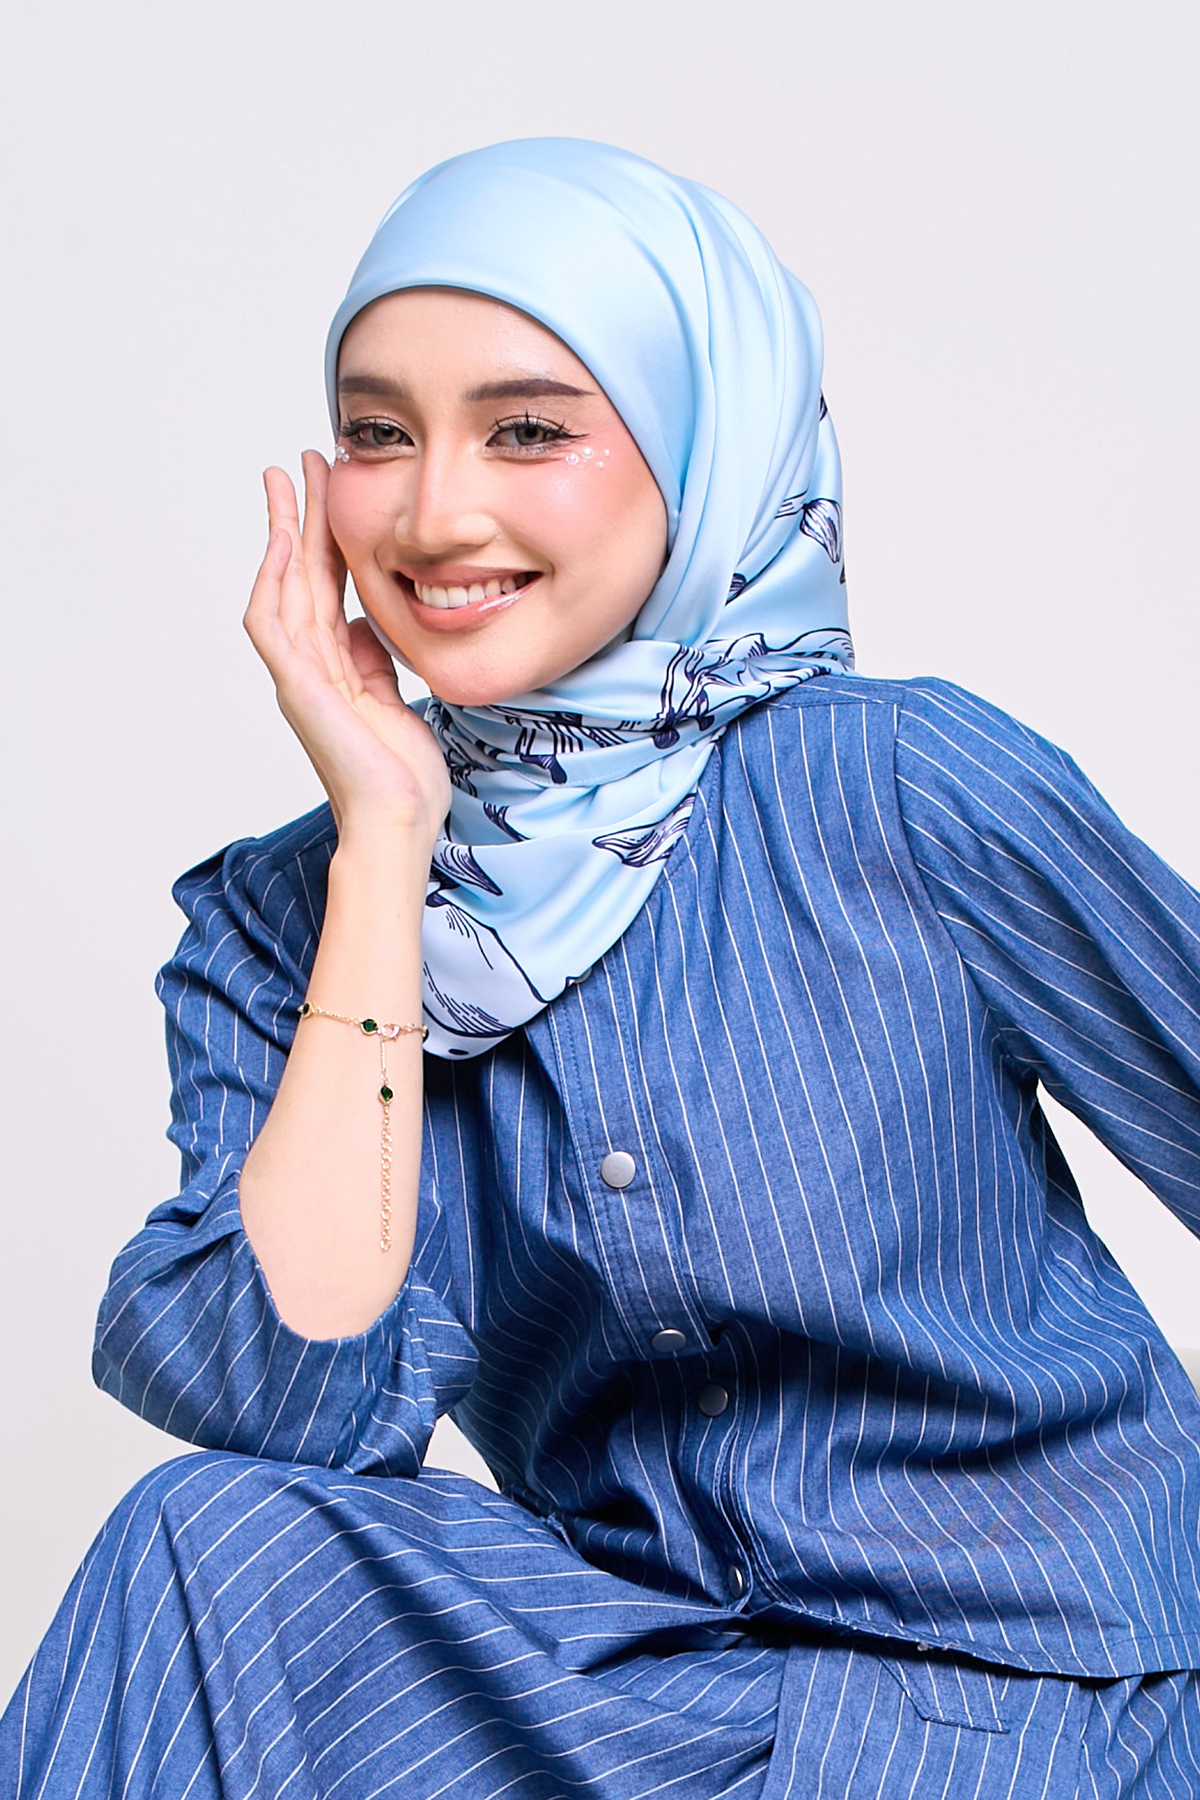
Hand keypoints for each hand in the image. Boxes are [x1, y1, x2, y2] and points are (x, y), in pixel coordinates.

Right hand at [244, 452, 449, 846]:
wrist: (400, 821)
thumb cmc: (402, 777)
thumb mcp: (395, 700)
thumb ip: (375, 661)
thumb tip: (367, 623)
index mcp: (335, 667)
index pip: (325, 587)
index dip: (325, 537)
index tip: (329, 491)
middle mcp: (310, 667)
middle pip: (298, 576)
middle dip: (298, 517)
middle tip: (298, 464)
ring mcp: (300, 678)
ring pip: (281, 589)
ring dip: (282, 534)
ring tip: (284, 483)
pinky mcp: (299, 690)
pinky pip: (274, 626)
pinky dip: (274, 583)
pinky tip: (284, 544)